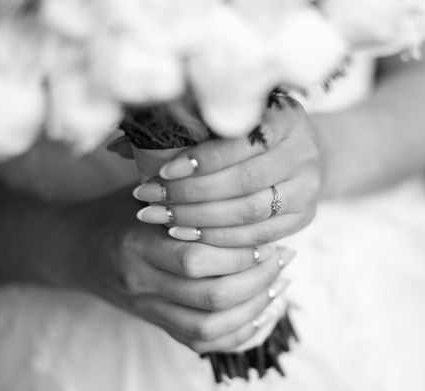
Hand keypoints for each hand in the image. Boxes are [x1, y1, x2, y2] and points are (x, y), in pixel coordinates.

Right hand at [65, 188, 294, 352]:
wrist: (75, 249)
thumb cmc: (119, 212)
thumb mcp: (145, 193)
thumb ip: (188, 197)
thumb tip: (249, 191)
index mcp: (135, 245)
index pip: (196, 258)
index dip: (240, 251)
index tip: (270, 236)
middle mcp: (141, 284)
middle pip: (210, 297)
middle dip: (257, 280)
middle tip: (283, 258)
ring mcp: (148, 310)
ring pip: (210, 327)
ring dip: (254, 308)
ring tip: (280, 284)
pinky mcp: (157, 325)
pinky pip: (203, 343)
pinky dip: (240, 333)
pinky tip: (266, 311)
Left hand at [132, 95, 322, 246]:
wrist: (297, 154)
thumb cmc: (246, 134)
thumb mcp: (223, 121)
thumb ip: (177, 130)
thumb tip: (115, 147)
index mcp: (286, 117)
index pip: (241, 142)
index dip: (201, 160)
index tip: (161, 171)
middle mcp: (304, 151)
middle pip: (245, 182)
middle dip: (192, 195)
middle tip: (150, 201)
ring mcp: (308, 187)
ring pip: (251, 213)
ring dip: (201, 220)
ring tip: (162, 219)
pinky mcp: (305, 216)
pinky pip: (260, 236)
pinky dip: (221, 239)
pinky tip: (189, 234)